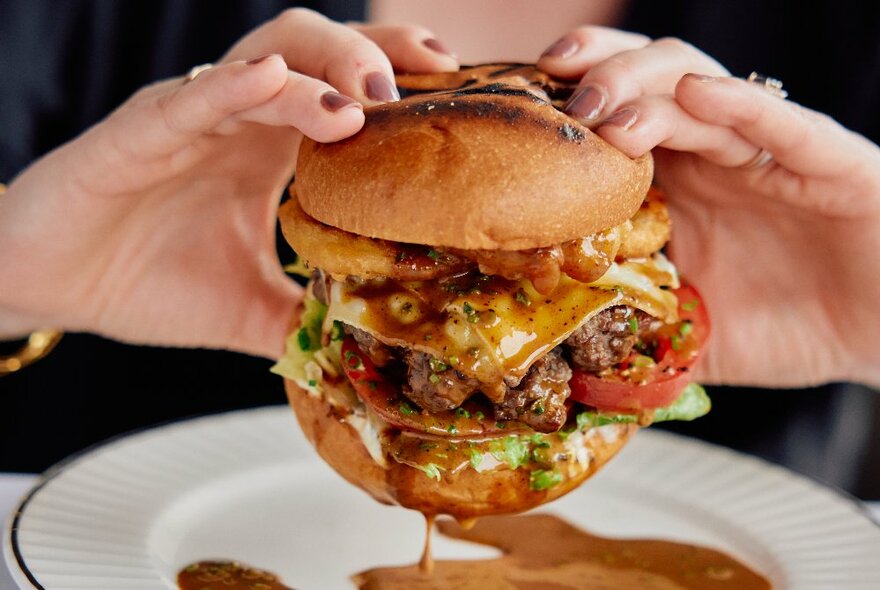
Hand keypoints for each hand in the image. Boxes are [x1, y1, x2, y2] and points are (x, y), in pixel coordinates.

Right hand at [0, 9, 457, 358]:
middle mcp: (238, 123)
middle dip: (374, 53)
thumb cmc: (144, 282)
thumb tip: (366, 354)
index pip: (344, 96)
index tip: (453, 95)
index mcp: (269, 153)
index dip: (399, 85)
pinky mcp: (137, 133)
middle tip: (427, 74)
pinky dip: (235, 89)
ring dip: (322, 66)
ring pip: (265, 60)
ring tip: (367, 96)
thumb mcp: (248, 310)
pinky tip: (274, 83)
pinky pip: (190, 98)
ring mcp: (190, 120)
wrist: (51, 286)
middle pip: (317, 55)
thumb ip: (305, 321)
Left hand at [538, 28, 879, 386]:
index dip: (566, 110)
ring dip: (646, 89)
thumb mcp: (694, 337)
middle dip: (596, 80)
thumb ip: (637, 343)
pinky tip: (698, 95)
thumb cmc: (791, 326)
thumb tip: (567, 377)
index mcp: (675, 188)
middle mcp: (711, 159)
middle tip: (554, 95)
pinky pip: (780, 122)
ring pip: (699, 88)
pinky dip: (738, 106)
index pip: (612, 125)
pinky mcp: (824, 160)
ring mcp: (764, 153)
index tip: (517, 114)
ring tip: (606, 111)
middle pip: (644, 84)